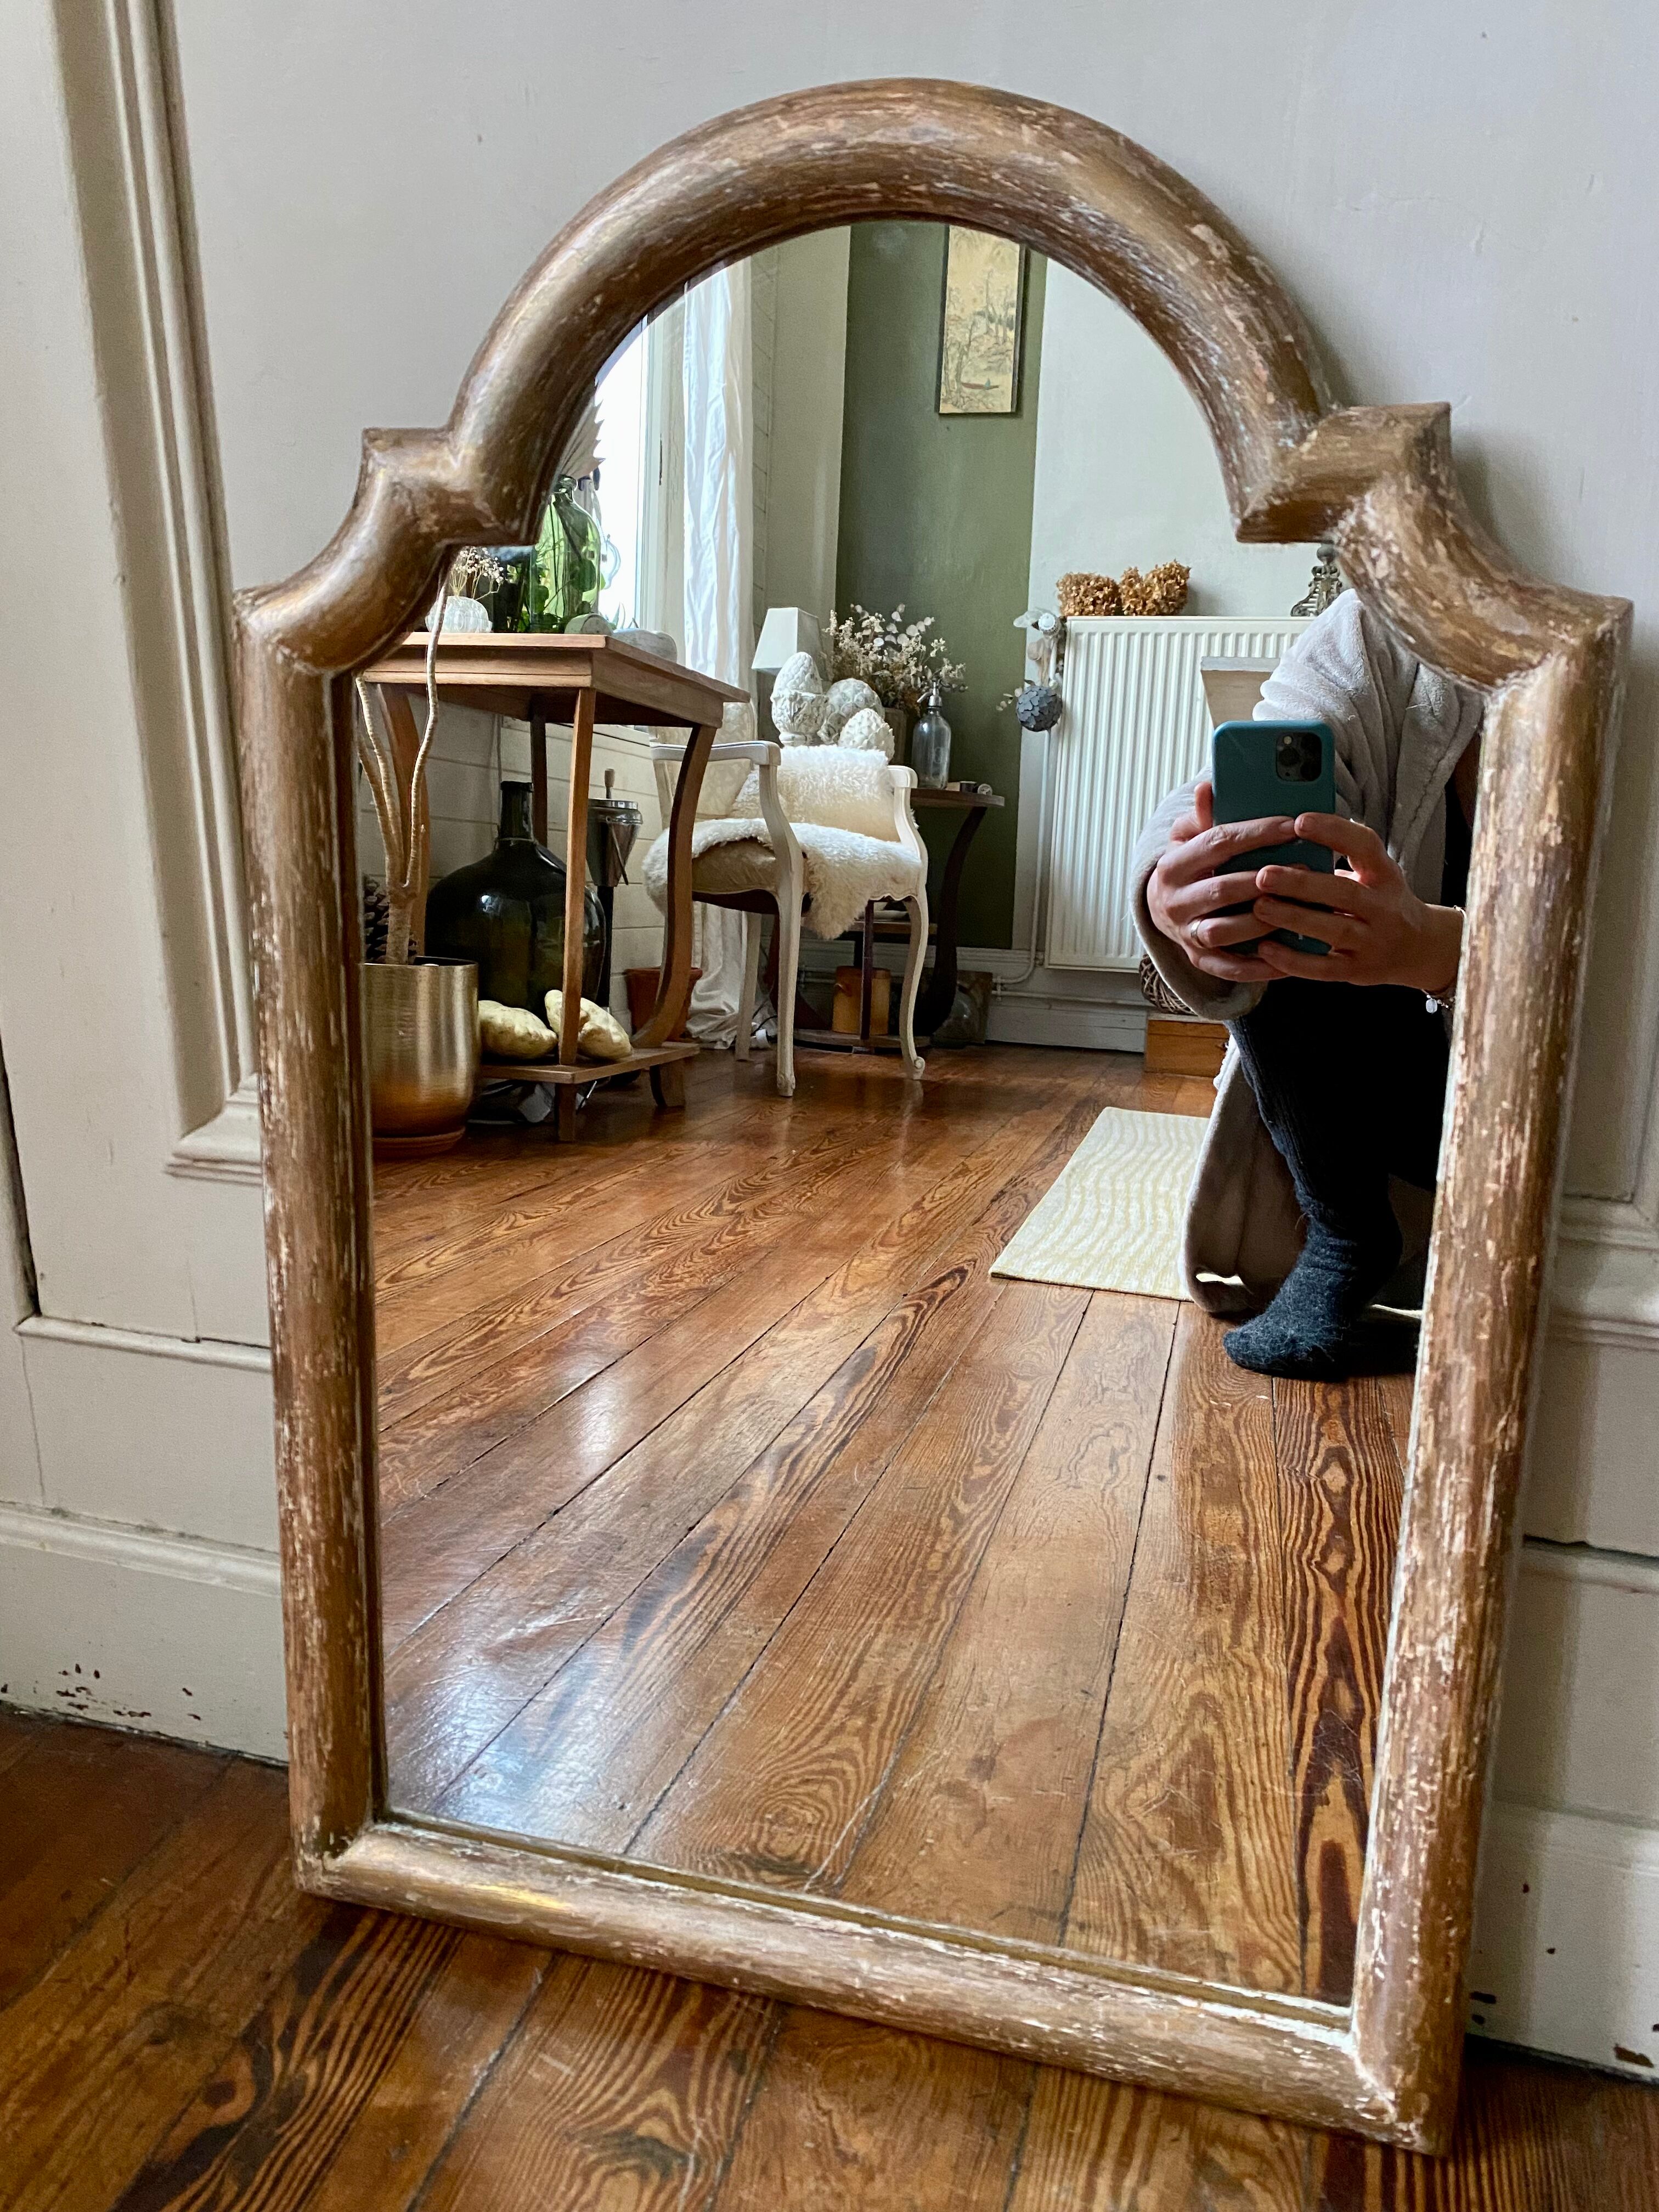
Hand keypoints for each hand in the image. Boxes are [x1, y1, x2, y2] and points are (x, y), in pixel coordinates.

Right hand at [1146, 778, 1295, 982]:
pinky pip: (1230, 968)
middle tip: (1307, 869)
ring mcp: (1185, 934)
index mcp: (1172, 865)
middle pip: (1222, 889)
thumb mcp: (1188, 837)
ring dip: (1264, 921)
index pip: (1217, 843)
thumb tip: (1207, 788)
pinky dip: (1259, 966)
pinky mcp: (1199, 960)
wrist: (1162, 909)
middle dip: (1266, 879)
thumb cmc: (1189, 865)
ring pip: (1225, 931)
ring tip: (1299, 909)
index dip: (1256, 834)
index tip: (1292, 825)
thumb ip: (1203, 816)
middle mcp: (1173, 902)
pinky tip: (1290, 955)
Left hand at [1249, 813, 1462, 991]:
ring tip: (1259, 906)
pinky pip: (1324, 968)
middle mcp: (1384, 907)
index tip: (1299, 822)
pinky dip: (1294, 960)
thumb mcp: (1375, 874)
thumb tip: (1288, 835)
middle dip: (1302, 884)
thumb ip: (1344, 857)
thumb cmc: (1383, 902)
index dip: (1334, 832)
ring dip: (1294, 918)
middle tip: (1264, 875)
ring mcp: (1373, 941)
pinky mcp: (1358, 970)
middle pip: (1344, 893)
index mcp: (1385, 874)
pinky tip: (1266, 949)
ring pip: (1334, 930)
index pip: (1365, 846)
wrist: (1419, 948)